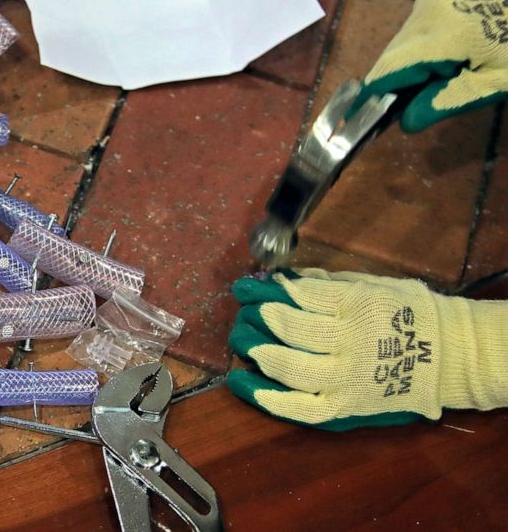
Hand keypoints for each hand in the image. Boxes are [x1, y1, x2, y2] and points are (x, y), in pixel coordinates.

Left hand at [227, 269, 507, 430]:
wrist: (446, 356)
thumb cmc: (403, 312)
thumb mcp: (369, 285)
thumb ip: (324, 283)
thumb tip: (279, 280)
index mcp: (358, 306)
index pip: (302, 296)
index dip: (267, 291)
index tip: (245, 287)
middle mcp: (351, 343)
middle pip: (291, 331)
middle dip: (259, 319)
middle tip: (244, 314)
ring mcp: (347, 379)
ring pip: (290, 368)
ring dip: (257, 353)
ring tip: (241, 342)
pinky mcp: (344, 406)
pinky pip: (298, 407)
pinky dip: (266, 397)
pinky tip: (241, 381)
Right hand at [355, 0, 507, 131]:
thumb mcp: (495, 83)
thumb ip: (445, 102)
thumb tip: (405, 122)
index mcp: (443, 31)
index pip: (390, 69)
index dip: (373, 93)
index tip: (355, 113)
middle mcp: (432, 2)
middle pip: (399, 49)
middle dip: (405, 76)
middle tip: (428, 93)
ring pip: (412, 32)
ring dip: (419, 55)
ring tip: (455, 63)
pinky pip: (429, 16)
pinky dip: (434, 36)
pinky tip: (462, 42)